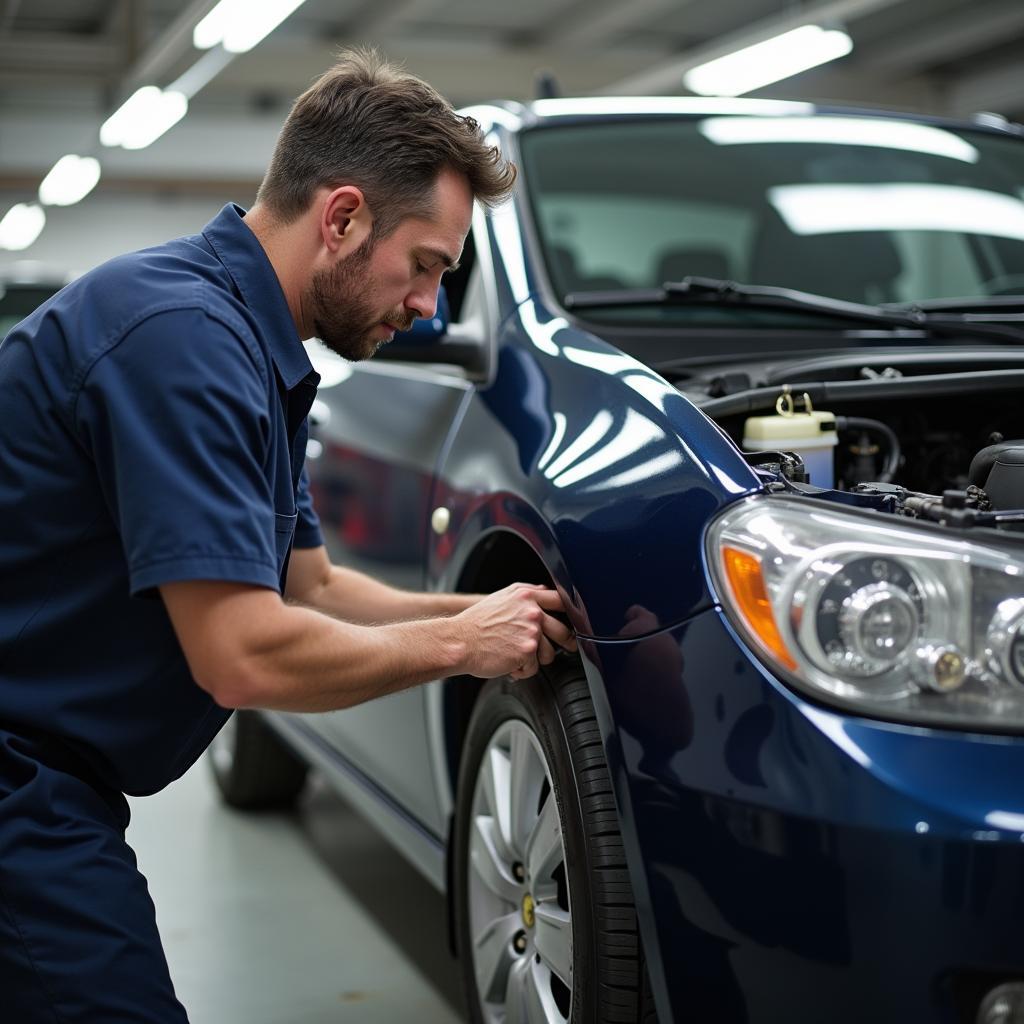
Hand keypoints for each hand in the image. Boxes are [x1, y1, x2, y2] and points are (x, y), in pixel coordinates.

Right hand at [454, 583, 576, 678]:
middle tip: (566, 648)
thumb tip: (545, 592)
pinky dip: (522, 670)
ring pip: (549, 654)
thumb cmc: (476, 623)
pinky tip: (508, 663)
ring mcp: (531, 632)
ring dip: (536, 660)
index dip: (570, 613)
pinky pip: (534, 668)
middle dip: (565, 643)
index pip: (560, 600)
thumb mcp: (501, 598)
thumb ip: (526, 594)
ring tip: (517, 656)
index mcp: (527, 596)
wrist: (459, 641)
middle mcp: (532, 612)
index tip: (574, 622)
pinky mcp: (527, 652)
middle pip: (563, 631)